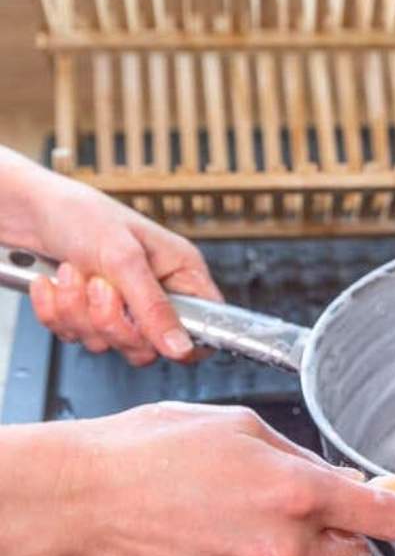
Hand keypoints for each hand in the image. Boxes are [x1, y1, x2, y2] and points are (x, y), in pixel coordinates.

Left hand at [0, 147, 220, 364]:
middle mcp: (156, 293)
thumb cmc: (82, 214)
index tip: (157, 339)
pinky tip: (54, 283)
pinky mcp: (88, 314)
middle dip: (112, 321)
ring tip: (72, 273)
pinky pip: (75, 336)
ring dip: (77, 311)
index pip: (205, 325)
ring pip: (108, 343)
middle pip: (149, 346)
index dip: (186, 341)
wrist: (29, 209)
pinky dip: (56, 312)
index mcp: (182, 274)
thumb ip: (153, 307)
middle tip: (100, 287)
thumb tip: (181, 346)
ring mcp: (122, 308)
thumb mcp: (124, 259)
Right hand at [24, 403, 394, 555]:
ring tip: (243, 526)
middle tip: (314, 517)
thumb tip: (345, 481)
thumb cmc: (155, 451)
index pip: (384, 517)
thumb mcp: (242, 428)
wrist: (84, 499)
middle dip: (346, 539)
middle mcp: (283, 547)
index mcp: (297, 492)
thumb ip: (303, 459)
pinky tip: (216, 550)